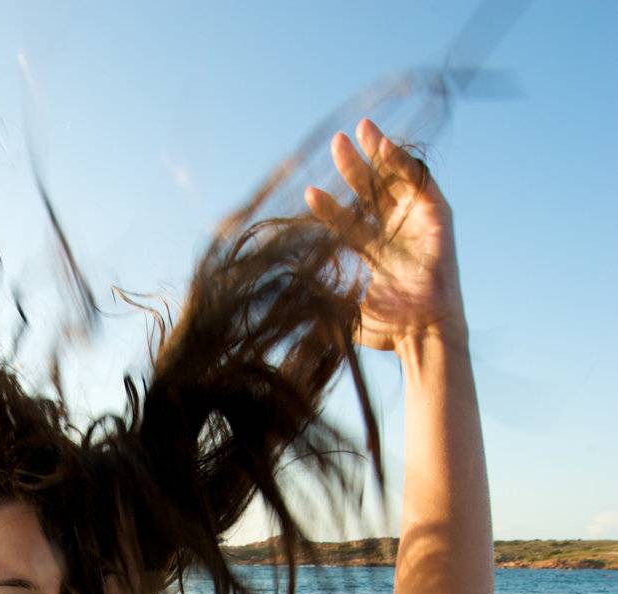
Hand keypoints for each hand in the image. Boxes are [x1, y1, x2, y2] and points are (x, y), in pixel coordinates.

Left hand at [305, 119, 466, 356]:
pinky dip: (404, 163)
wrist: (423, 333)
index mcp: (376, 253)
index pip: (348, 222)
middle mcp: (396, 234)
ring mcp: (417, 223)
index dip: (329, 208)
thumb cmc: (389, 331)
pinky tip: (386, 146)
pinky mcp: (438, 217)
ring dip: (380, 153)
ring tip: (362, 129)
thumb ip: (321, 304)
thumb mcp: (345, 313)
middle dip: (354, 167)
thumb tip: (286, 307)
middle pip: (372, 192)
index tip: (308, 193)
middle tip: (336, 142)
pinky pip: (421, 181)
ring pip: (395, 180)